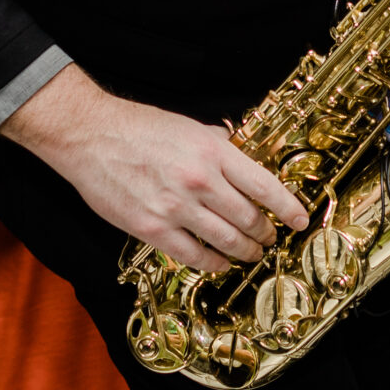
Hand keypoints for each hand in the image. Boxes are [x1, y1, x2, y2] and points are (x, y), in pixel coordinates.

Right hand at [1, 66, 309, 274]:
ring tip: (250, 254)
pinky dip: (213, 263)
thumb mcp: (188, 126)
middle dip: (265, 233)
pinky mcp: (152, 228)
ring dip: (244, 251)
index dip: (289, 207)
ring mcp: (176, 207)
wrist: (89, 136)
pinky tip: (219, 263)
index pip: (265, 186)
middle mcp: (201, 180)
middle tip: (269, 238)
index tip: (300, 219)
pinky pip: (193, 255)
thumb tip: (239, 150)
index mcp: (214, 151)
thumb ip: (217, 142)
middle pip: (249, 218)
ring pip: (226, 241)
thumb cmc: (137, 127)